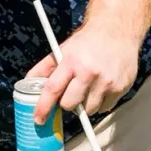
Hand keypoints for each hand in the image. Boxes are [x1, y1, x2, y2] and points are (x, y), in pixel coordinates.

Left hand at [27, 22, 141, 122]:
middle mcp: (89, 72)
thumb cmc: (87, 42)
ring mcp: (107, 82)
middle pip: (70, 104)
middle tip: (70, 94)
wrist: (117, 31)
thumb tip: (28, 82)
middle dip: (67, 103)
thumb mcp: (63, 49)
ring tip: (88, 88)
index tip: (38, 118)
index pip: (53, 89)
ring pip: (89, 109)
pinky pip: (106, 107)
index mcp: (71, 61)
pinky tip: (101, 87)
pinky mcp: (121, 87)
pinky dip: (101, 102)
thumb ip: (45, 67)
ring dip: (85, 104)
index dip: (43, 107)